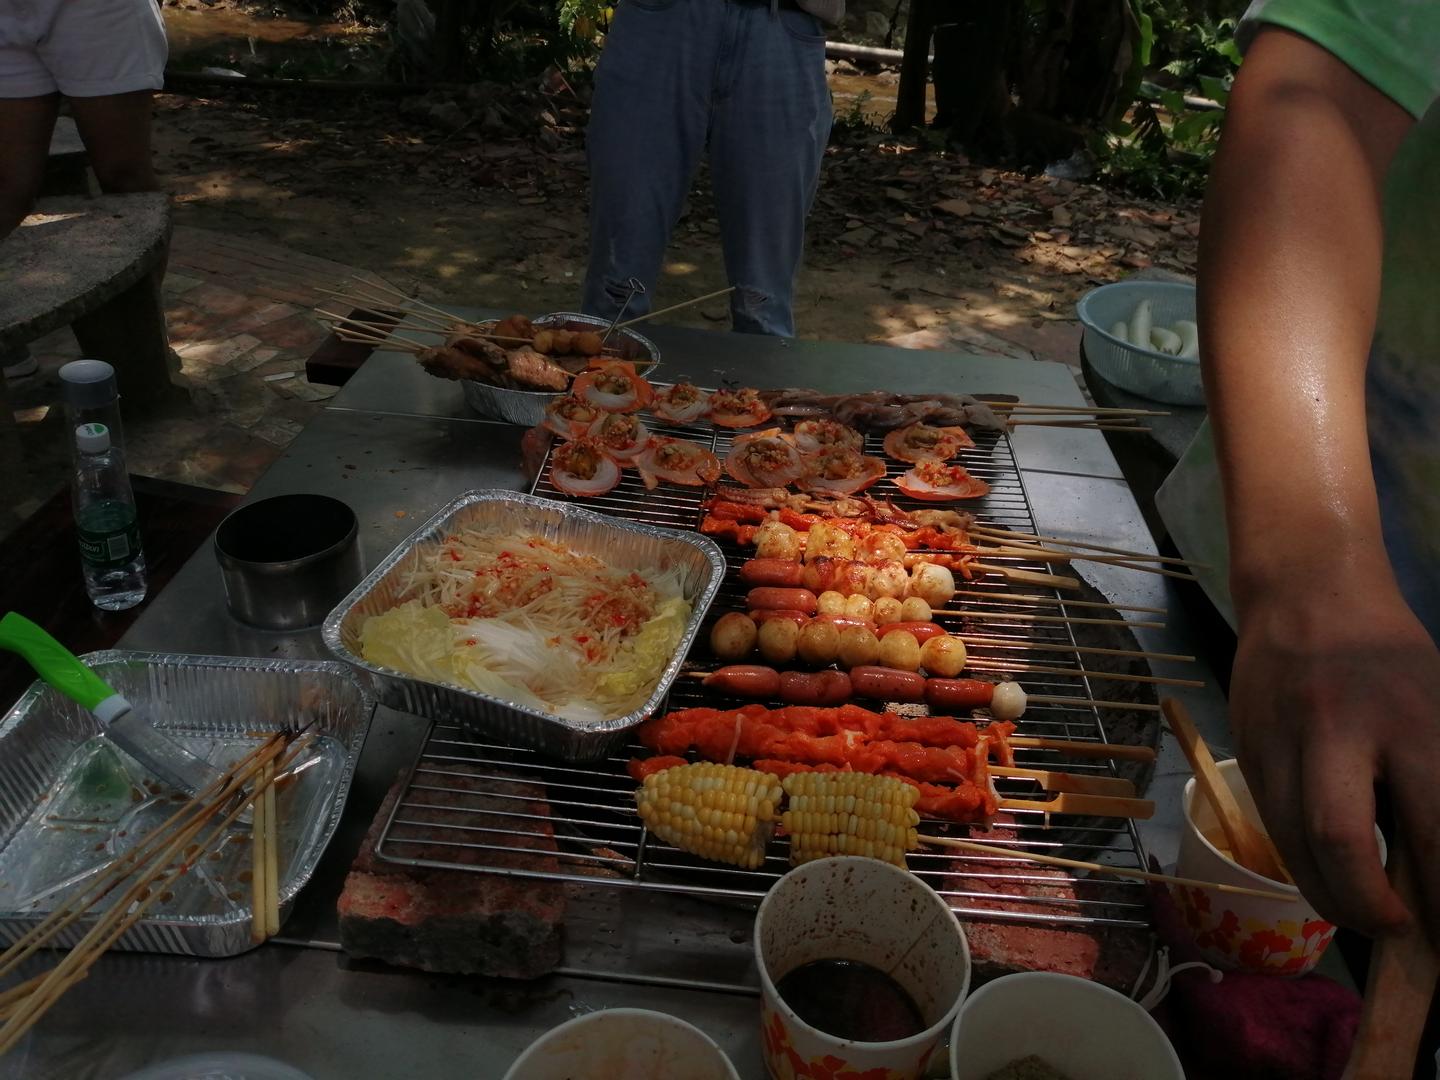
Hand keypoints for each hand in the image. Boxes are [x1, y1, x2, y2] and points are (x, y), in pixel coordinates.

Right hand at [1228, 572, 1439, 939]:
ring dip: (1327, 895)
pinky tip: (1323, 868)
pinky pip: (1271, 821)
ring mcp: (1282, 739)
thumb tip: (1431, 864)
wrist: (1305, 590)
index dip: (1436, 895)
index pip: (1428, 832)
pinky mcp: (1247, 746)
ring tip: (1359, 912)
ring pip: (1293, 842)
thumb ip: (1435, 785)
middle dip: (1367, 908)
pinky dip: (1299, 858)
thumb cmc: (1391, 654)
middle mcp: (1338, 731)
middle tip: (1394, 930)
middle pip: (1340, 842)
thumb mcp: (1437, 710)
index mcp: (1407, 722)